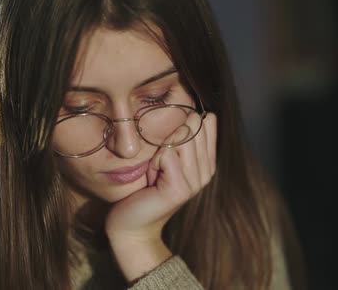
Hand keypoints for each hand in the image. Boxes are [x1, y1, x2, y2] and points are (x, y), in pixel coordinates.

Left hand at [105, 112, 216, 280]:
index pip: (206, 123)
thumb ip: (183, 139)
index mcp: (207, 163)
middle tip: (159, 163)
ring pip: (180, 138)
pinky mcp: (179, 189)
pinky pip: (166, 154)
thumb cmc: (144, 189)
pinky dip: (154, 162)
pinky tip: (152, 179)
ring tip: (155, 171)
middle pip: (193, 127)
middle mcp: (206, 173)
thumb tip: (200, 114)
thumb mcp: (166, 159)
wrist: (131, 224)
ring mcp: (195, 182)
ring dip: (160, 150)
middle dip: (169, 137)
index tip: (168, 147)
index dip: (182, 125)